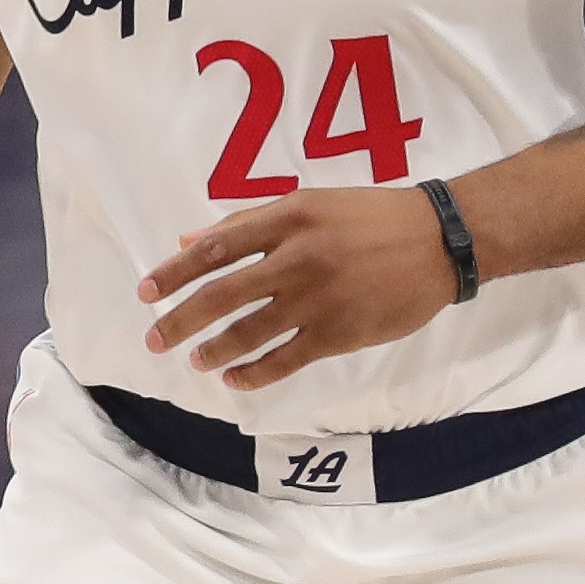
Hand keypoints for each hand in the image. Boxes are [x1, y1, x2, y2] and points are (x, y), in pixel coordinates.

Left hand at [137, 186, 455, 390]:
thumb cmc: (369, 217)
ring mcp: (318, 297)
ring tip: (196, 361)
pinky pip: (286, 359)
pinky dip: (254, 373)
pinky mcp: (339, 331)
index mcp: (287, 218)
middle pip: (222, 293)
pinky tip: (235, 379)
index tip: (147, 292)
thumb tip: (190, 241)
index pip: (215, 248)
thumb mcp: (309, 204)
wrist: (438, 240)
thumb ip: (249, 222)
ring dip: (215, 350)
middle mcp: (297, 257)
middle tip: (155, 339)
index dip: (175, 272)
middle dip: (181, 319)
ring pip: (250, 331)